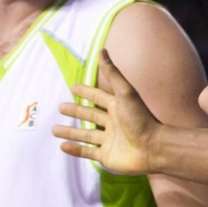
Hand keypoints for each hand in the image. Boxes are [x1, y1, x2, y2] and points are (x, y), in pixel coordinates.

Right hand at [53, 50, 161, 174]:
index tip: (73, 87)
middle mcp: (113, 123)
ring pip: (86, 135)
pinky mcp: (107, 156)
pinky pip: (88, 152)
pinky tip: (62, 146)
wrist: (153, 148)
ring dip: (70, 132)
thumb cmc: (141, 118)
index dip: (86, 92)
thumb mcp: (125, 92)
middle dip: (76, 111)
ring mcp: (110, 141)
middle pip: (90, 115)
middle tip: (60, 107)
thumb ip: (112, 73)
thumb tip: (102, 50)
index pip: (98, 97)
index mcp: (117, 107)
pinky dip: (75, 150)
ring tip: (53, 129)